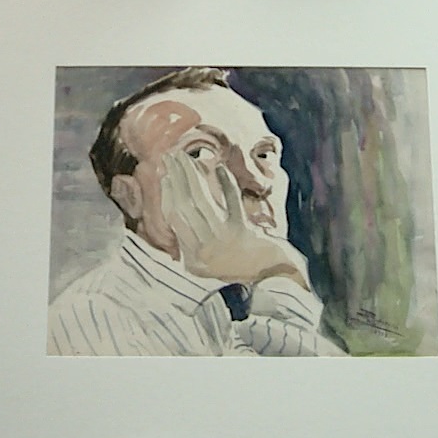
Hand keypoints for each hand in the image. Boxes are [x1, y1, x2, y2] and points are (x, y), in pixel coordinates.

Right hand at [159, 149, 309, 290]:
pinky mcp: (243, 233)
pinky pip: (231, 203)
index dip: (167, 193)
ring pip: (202, 202)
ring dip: (192, 176)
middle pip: (185, 206)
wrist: (272, 281)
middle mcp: (204, 250)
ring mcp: (223, 242)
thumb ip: (189, 244)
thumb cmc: (240, 269)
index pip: (174, 217)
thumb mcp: (206, 264)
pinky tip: (220, 168)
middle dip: (176, 177)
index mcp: (192, 257)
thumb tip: (174, 210)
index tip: (165, 173)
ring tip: (186, 157)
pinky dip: (225, 185)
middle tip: (171, 156)